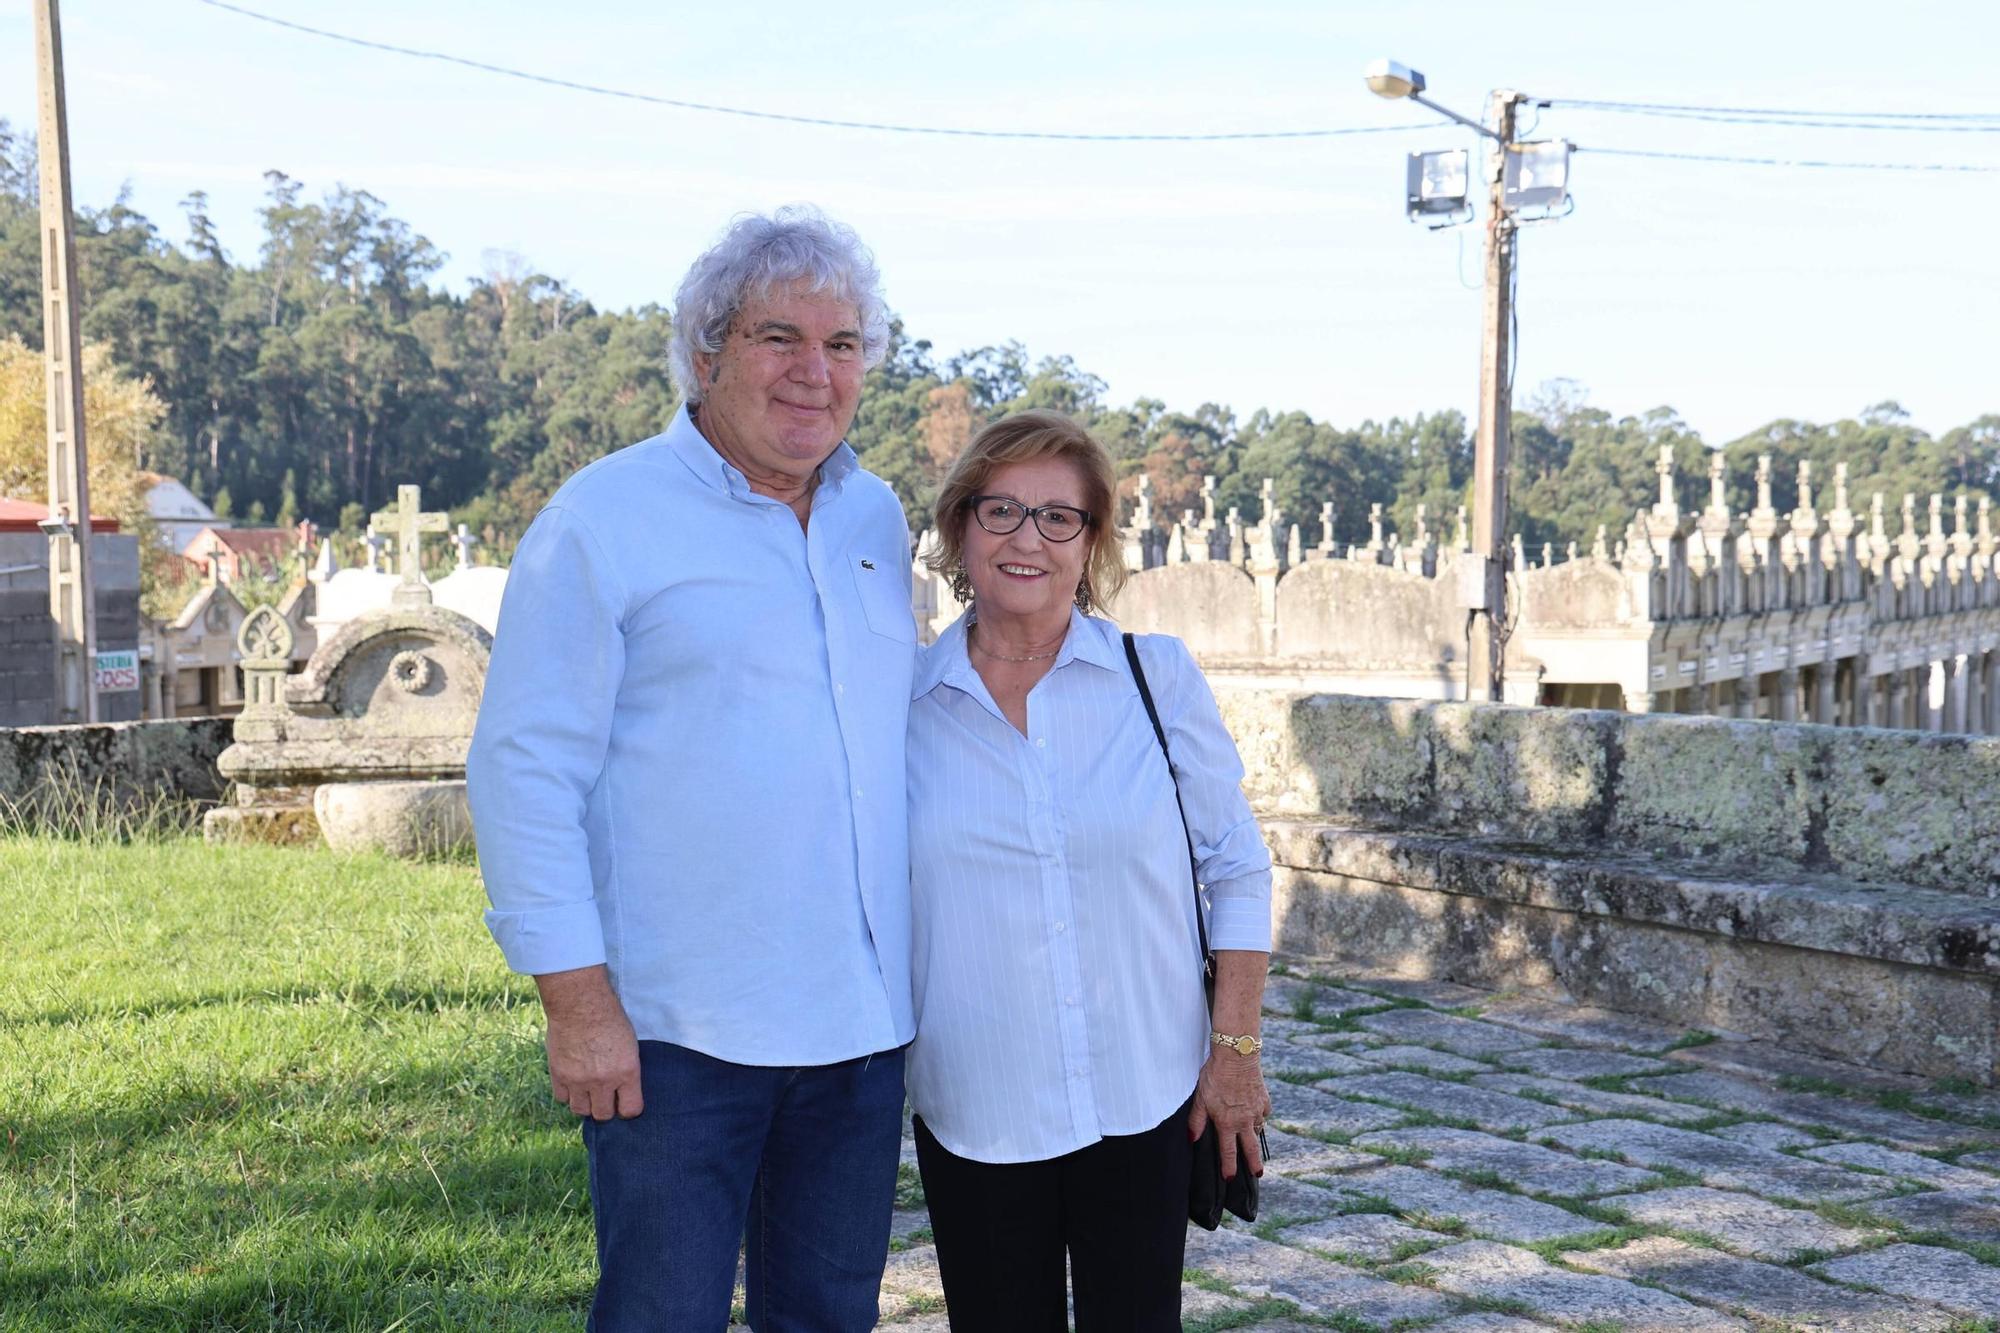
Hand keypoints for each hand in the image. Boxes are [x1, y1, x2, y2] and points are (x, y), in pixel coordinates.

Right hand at [535, 965, 643, 1120]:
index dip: (627, 1109)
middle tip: (604, 1097)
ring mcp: (579, 1080)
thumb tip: (622, 1089)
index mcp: (627, 1071)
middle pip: (603, 1115)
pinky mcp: (559, 1075)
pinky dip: (567, 1093)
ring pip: (580, 1111)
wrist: (580, 1003)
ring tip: (587, 1090)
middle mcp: (604, 1081)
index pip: (630, 1109)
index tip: (624, 1103)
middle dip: (605, 1108)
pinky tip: (572, 1081)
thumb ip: (625, 1069)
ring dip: (585, 1103)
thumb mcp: (629, 1043)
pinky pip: (562, 1098)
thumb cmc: (609, 1017)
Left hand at [1187, 1047, 1271, 1179]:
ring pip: (1258, 1130)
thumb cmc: (1215, 1076)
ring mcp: (1257, 1110)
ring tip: (1253, 1144)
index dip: (1229, 1167)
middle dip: (1254, 1164)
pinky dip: (1260, 1117)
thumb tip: (1192, 1139)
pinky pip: (1264, 1113)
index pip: (1228, 1152)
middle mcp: (1245, 1120)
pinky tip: (1256, 1115)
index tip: (1230, 1178)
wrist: (1237, 1055)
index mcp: (1227, 1123)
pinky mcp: (1264, 1099)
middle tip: (1257, 1175)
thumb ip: (1196, 1120)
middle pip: (1251, 1148)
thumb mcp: (1200, 1098)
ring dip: (1255, 1138)